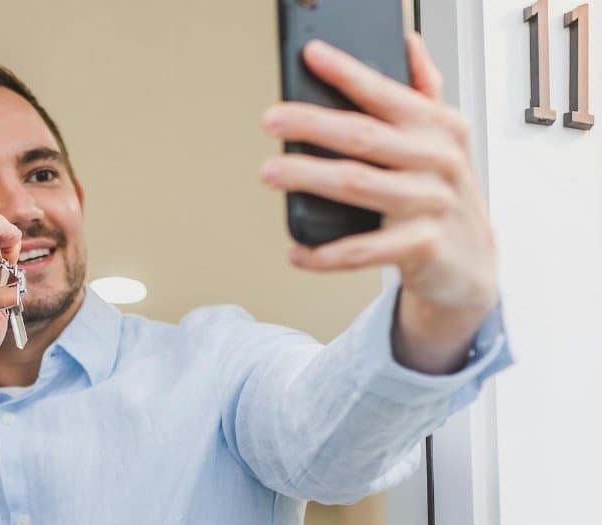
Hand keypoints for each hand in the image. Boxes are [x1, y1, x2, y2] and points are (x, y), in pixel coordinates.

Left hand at [260, 33, 498, 371]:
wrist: (471, 264)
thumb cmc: (445, 195)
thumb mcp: (444, 140)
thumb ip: (424, 93)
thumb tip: (408, 44)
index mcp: (440, 128)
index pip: (387, 93)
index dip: (348, 72)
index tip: (312, 55)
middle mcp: (438, 161)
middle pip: (364, 136)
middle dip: (313, 124)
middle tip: (272, 119)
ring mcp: (431, 204)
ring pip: (357, 185)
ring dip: (308, 177)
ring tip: (270, 171)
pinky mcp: (422, 247)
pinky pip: (362, 251)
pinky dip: (324, 253)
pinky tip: (297, 250)